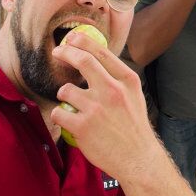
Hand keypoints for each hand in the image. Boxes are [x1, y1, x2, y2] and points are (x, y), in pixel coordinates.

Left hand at [51, 29, 167, 184]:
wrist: (137, 157)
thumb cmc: (133, 125)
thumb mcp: (134, 95)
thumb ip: (117, 77)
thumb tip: (96, 58)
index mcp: (127, 80)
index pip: (101, 52)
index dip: (83, 42)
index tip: (72, 38)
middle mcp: (112, 90)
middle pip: (82, 60)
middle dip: (65, 52)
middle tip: (57, 51)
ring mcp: (96, 108)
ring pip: (65, 90)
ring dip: (64, 94)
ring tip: (71, 103)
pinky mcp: (82, 126)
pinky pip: (59, 113)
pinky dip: (60, 115)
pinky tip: (68, 120)